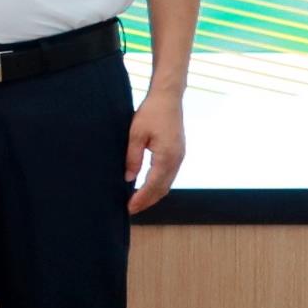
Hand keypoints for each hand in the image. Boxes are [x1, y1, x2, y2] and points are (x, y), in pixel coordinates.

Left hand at [127, 84, 185, 212]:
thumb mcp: (136, 134)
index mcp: (166, 157)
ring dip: (153, 195)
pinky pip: (169, 175)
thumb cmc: (151, 112)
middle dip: (147, 201)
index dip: (141, 199)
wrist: (168, 97)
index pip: (153, 185)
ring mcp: (180, 157)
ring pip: (167, 184)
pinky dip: (158, 185)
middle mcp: (176, 160)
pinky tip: (148, 186)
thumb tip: (128, 178)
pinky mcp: (178, 153)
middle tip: (131, 209)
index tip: (129, 208)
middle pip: (162, 189)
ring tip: (137, 201)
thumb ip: (132, 157)